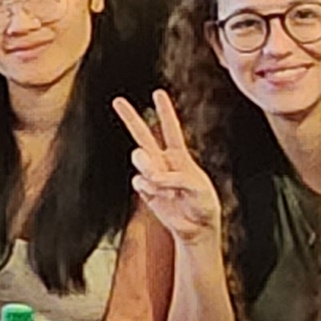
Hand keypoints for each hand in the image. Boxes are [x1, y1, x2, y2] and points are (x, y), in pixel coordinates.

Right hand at [117, 93, 220, 249]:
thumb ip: (177, 178)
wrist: (196, 228)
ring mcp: (152, 175)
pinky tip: (159, 196)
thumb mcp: (199, 189)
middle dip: (130, 117)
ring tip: (160, 182)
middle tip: (117, 100)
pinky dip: (149, 188)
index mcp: (180, 156)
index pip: (171, 129)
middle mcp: (163, 162)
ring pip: (139, 159)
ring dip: (148, 167)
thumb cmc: (203, 205)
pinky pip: (139, 182)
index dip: (165, 111)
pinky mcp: (145, 190)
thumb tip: (154, 177)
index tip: (157, 93)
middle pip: (142, 135)